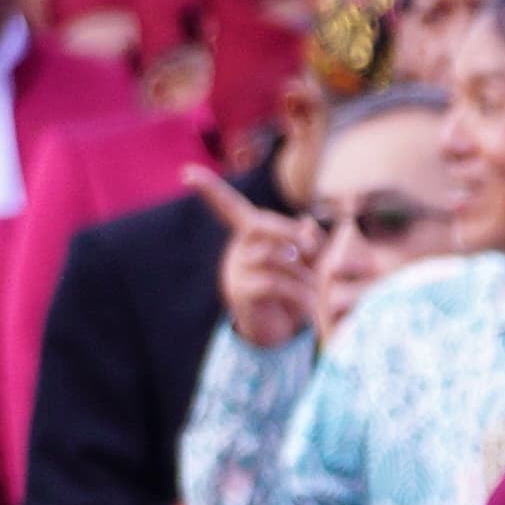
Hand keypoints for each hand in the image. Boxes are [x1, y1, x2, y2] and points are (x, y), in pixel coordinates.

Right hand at [190, 166, 316, 350]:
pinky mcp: (240, 294)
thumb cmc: (294, 288)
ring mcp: (235, 271)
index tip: (186, 173)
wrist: (279, 331)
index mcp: (250, 234)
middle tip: (313, 250)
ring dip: (303, 272)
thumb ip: (308, 241)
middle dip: (289, 232)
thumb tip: (308, 224)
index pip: (228, 206)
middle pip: (258, 225)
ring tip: (318, 288)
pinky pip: (273, 284)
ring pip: (272, 257)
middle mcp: (237, 248)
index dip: (209, 189)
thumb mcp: (304, 263)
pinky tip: (311, 304)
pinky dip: (298, 293)